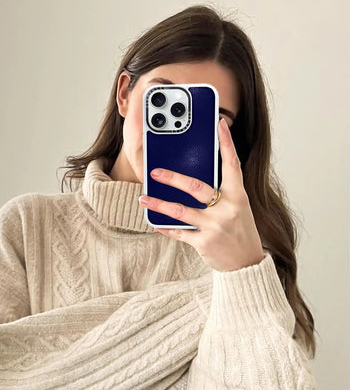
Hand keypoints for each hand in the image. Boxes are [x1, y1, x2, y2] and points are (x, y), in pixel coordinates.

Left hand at [138, 118, 264, 271]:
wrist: (247, 264)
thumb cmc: (241, 231)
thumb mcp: (238, 207)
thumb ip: (222, 191)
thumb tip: (196, 175)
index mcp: (237, 195)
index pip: (232, 164)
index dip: (227, 143)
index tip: (219, 124)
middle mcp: (227, 208)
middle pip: (196, 186)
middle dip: (172, 177)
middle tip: (155, 171)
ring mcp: (214, 226)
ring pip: (180, 211)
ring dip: (158, 203)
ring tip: (143, 198)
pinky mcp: (204, 242)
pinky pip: (179, 232)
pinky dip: (165, 227)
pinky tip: (155, 222)